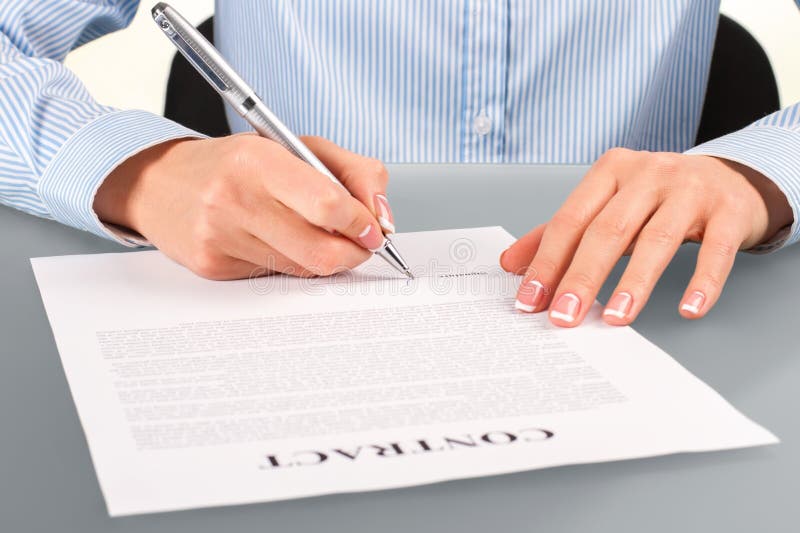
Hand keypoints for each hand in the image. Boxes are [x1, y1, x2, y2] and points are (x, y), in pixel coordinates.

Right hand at [94, 135, 394, 279]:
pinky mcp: (213, 267)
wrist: (159, 182)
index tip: (374, 228)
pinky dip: (289, 262)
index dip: (363, 224)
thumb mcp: (296, 145)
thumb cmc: (235, 163)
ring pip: (302, 268)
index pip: (330, 205)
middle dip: (354, 253)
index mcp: (259, 161)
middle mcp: (236, 199)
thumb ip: (353, 172)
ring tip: (311, 233)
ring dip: (322, 257)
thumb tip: (382, 217)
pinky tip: (274, 240)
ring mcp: (221, 238)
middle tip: (359, 243)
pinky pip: (275, 276)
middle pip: (322, 251)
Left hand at [501, 148, 792, 326]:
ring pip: (658, 240)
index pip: (570, 220)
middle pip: (608, 230)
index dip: (547, 262)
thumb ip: (560, 233)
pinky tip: (689, 309)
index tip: (529, 301)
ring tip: (616, 317)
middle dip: (582, 277)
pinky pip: (716, 250)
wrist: (728, 177)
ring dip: (635, 282)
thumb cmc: (656, 196)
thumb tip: (510, 263)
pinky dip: (704, 282)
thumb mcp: (606, 205)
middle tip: (564, 316)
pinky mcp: (728, 211)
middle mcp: (648, 175)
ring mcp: (690, 190)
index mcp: (610, 171)